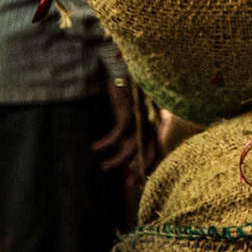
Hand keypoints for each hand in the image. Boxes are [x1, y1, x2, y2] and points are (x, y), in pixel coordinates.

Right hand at [92, 71, 153, 187]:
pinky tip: (95, 148)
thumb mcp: (128, 116)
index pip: (156, 149)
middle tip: (127, 184)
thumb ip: (128, 133)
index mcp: (151, 124)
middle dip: (139, 169)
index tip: (137, 180)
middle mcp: (149, 121)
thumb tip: (121, 151)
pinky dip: (107, 142)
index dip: (148, 166)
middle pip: (149, 151)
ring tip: (104, 167)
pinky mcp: (127, 108)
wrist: (122, 67)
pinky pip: (119, 131)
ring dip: (119, 160)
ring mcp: (139, 116)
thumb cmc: (124, 93)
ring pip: (132, 145)